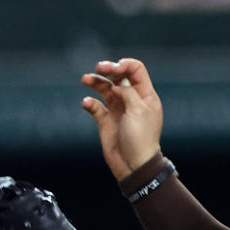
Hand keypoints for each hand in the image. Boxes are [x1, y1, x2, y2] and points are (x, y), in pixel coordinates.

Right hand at [81, 58, 163, 180]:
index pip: (136, 70)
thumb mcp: (139, 110)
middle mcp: (131, 99)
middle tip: (98, 68)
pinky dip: (90, 103)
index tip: (113, 68)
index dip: (124, 65)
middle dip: (108, 70)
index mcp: (145, 95)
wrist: (133, 165)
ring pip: (105, 89)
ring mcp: (118, 110)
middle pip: (118, 77)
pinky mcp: (106, 121)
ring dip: (95, 82)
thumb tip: (116, 85)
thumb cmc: (141, 138)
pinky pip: (96, 107)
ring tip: (85, 79)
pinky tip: (86, 103)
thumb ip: (128, 92)